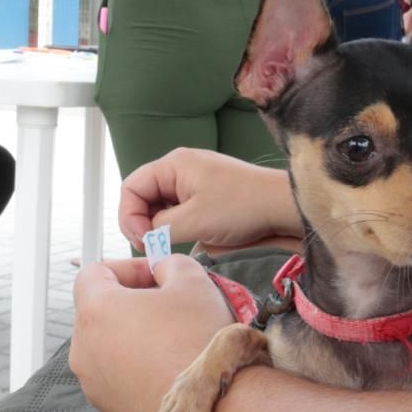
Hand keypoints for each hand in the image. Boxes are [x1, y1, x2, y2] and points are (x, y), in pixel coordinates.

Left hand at [70, 256, 233, 411]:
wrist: (217, 411)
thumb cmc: (201, 344)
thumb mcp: (193, 281)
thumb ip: (170, 264)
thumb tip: (162, 270)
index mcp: (95, 313)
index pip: (92, 274)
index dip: (127, 267)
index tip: (155, 275)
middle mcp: (83, 351)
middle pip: (99, 311)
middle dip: (132, 301)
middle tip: (169, 302)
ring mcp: (94, 385)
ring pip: (108, 345)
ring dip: (136, 334)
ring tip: (174, 337)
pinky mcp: (109, 410)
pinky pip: (118, 376)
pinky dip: (138, 366)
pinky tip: (172, 367)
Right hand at [119, 148, 297, 252]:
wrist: (283, 208)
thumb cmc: (245, 206)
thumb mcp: (194, 221)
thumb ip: (160, 229)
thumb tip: (147, 237)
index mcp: (174, 165)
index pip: (132, 187)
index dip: (129, 216)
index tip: (142, 240)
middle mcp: (180, 169)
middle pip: (143, 196)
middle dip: (142, 222)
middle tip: (151, 246)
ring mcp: (194, 183)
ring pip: (160, 206)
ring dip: (159, 226)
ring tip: (169, 243)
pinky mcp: (205, 197)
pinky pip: (178, 211)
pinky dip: (175, 226)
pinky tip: (185, 238)